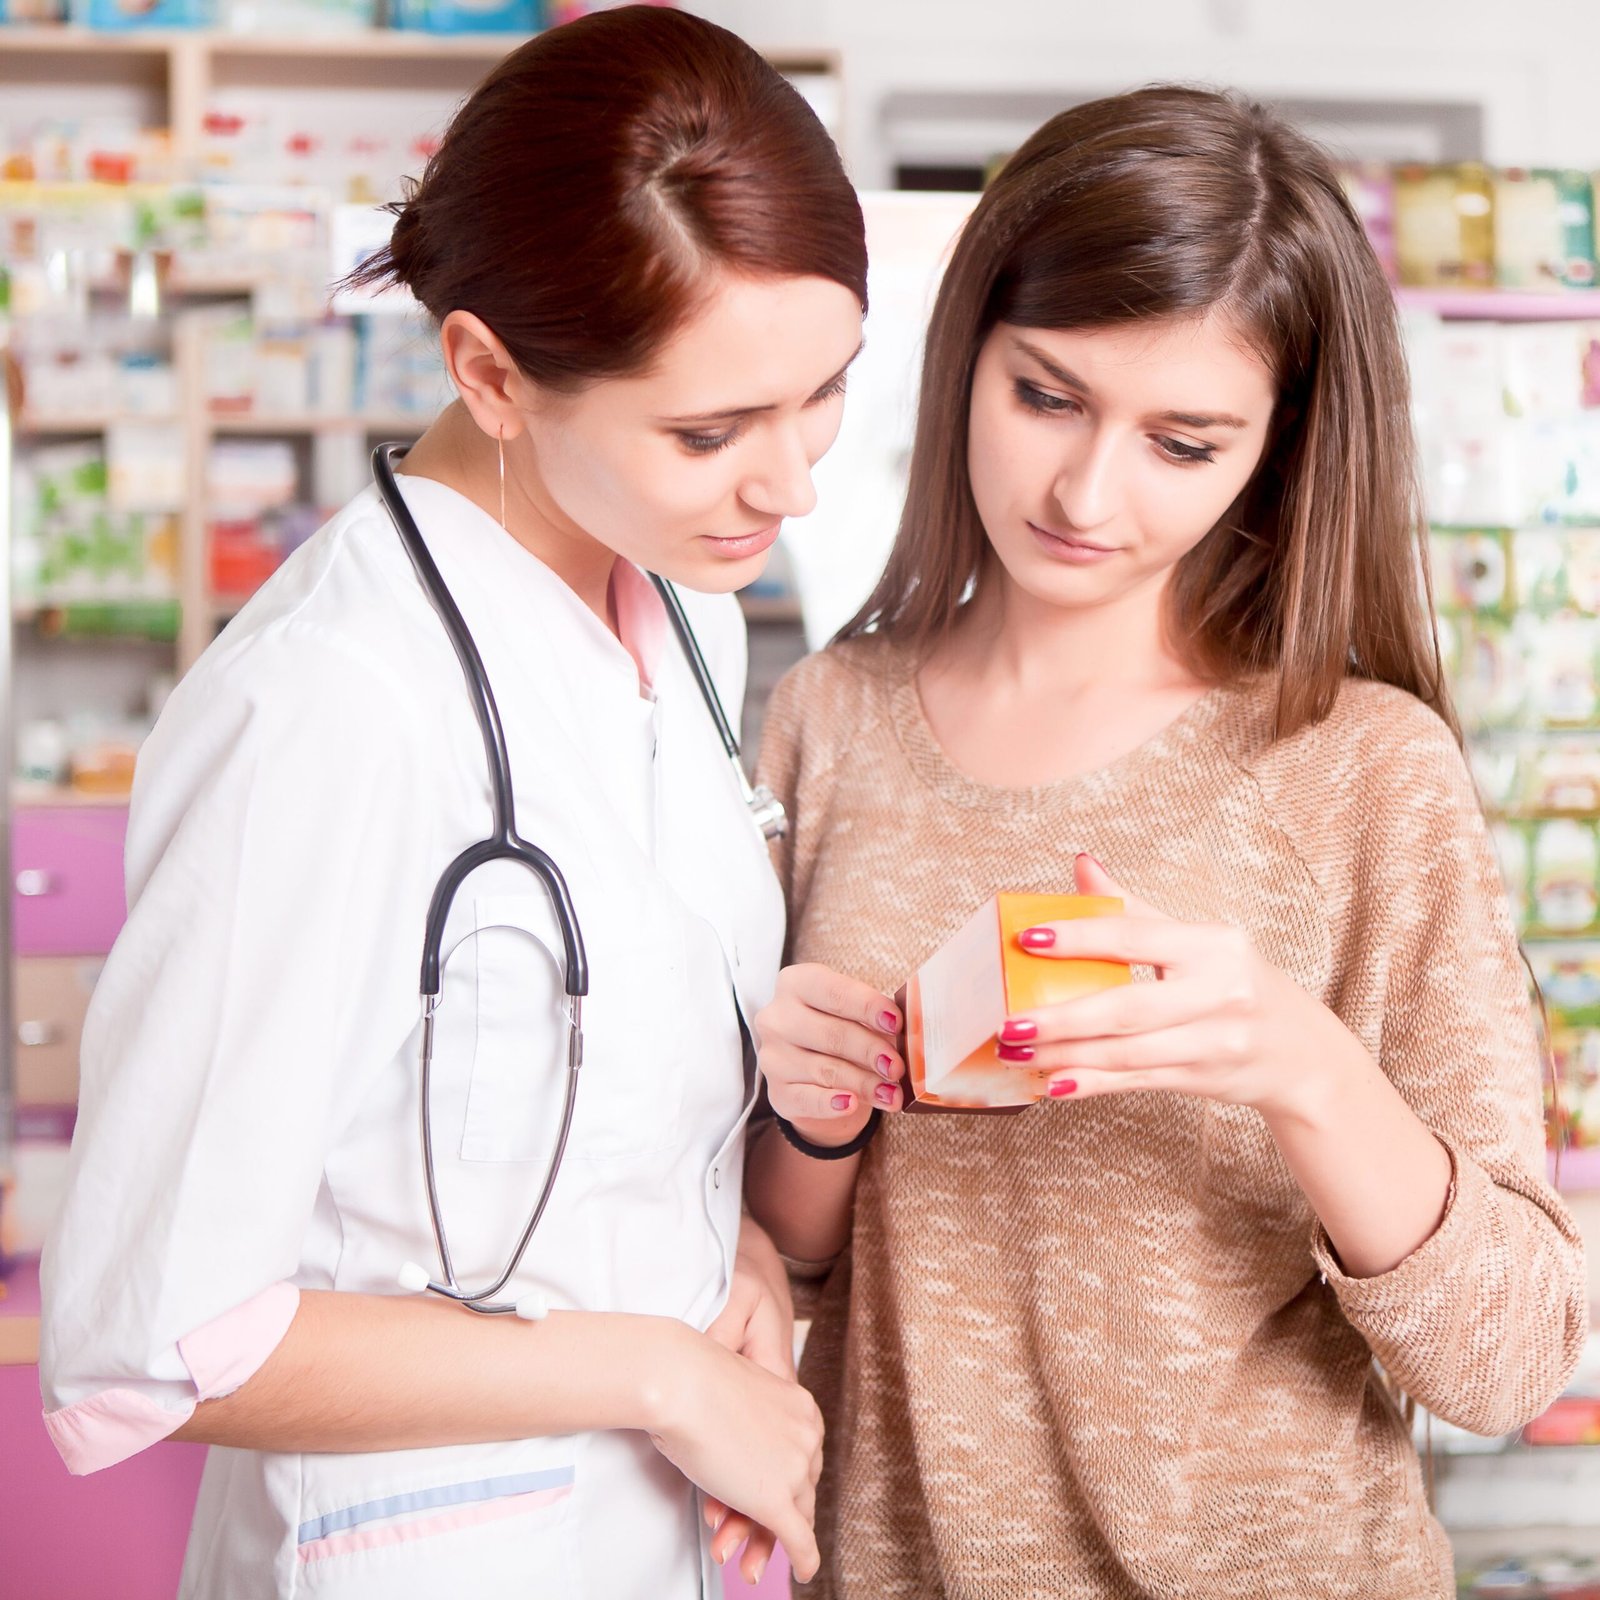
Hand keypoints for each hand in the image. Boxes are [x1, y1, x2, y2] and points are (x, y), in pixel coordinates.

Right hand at [646, 1321, 823, 1582]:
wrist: (683, 1382)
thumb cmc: (694, 1380)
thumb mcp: (737, 1393)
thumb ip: (747, 1416)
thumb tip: (735, 1431)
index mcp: (802, 1408)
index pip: (804, 1454)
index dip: (788, 1476)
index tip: (777, 1486)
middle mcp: (807, 1437)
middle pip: (803, 1484)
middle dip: (785, 1507)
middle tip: (767, 1521)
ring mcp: (794, 1470)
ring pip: (797, 1514)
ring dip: (775, 1537)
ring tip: (764, 1555)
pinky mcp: (777, 1500)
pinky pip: (799, 1540)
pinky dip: (803, 1560)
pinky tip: (804, 1571)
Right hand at [754, 963, 905, 1145]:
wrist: (815, 1073)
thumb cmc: (841, 1030)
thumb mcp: (856, 1014)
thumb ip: (878, 1019)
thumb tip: (912, 1037)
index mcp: (797, 984)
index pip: (834, 992)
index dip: (867, 1006)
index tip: (896, 1022)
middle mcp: (777, 1018)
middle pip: (831, 1034)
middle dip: (870, 1050)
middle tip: (898, 1066)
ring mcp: (773, 1057)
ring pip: (825, 1070)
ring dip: (864, 1083)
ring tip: (893, 1094)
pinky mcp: (778, 1093)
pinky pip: (808, 1099)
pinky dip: (832, 1103)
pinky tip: (852, 1104)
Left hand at [997, 854, 1351, 1119]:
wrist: (1303, 1053)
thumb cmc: (1236, 983)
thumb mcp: (1200, 941)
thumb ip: (1135, 909)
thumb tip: (1083, 865)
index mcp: (1213, 946)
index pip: (1135, 937)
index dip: (1080, 937)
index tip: (1028, 939)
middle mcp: (1219, 993)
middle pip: (1128, 1007)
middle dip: (1063, 1018)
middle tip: (1009, 1022)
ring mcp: (1214, 1042)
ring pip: (1127, 1052)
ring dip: (1066, 1055)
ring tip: (1015, 1052)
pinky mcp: (1204, 1080)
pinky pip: (1137, 1082)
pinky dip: (1092, 1083)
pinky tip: (1053, 1081)